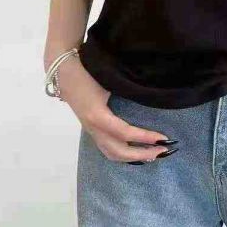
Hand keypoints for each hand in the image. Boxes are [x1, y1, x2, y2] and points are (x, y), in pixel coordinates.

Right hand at [55, 57, 176, 161]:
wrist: (63, 69)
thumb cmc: (88, 70)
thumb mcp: (109, 81)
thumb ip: (128, 91)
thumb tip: (151, 99)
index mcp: (97, 116)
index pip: (125, 133)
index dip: (145, 138)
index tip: (163, 138)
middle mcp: (93, 127)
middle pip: (118, 151)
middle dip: (141, 154)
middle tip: (162, 151)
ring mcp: (90, 129)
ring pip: (110, 153)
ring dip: (131, 158)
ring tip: (151, 155)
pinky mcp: (90, 128)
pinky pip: (106, 147)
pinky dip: (122, 153)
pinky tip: (134, 151)